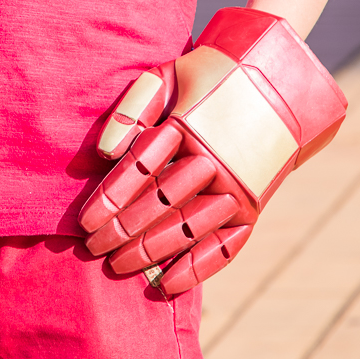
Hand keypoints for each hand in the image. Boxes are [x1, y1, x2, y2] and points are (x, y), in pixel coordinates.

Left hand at [79, 8, 346, 294]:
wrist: (276, 88)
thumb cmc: (206, 80)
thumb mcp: (169, 75)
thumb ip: (134, 107)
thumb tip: (104, 151)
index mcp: (190, 125)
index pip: (140, 168)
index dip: (109, 197)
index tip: (83, 222)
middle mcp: (216, 161)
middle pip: (160, 203)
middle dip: (121, 230)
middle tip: (91, 250)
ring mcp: (237, 189)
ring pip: (187, 228)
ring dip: (150, 252)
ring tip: (117, 267)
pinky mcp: (253, 209)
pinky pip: (224, 247)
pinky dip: (196, 268)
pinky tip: (166, 283)